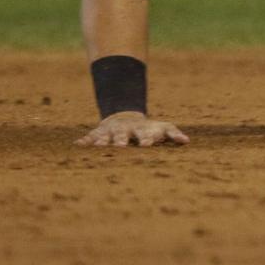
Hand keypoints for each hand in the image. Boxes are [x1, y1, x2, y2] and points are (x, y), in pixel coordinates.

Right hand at [74, 110, 189, 147]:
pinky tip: (77, 146)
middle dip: (121, 141)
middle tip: (119, 148)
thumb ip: (174, 134)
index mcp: (142, 131)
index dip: (146, 140)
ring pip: (105, 137)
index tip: (147, 146)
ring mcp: (111, 132)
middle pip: (123, 136)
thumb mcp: (163, 128)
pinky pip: (90, 137)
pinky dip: (84, 141)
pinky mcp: (98, 134)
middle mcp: (125, 131)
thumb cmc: (148, 128)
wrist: (126, 116)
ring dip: (101, 142)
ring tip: (97, 148)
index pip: (145, 136)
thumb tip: (187, 141)